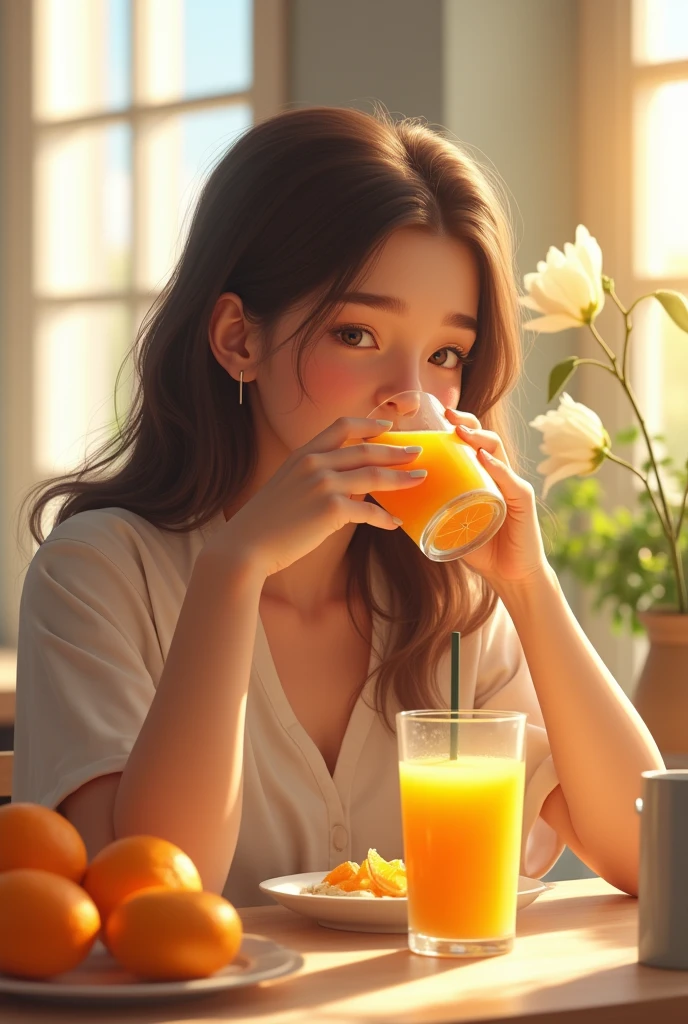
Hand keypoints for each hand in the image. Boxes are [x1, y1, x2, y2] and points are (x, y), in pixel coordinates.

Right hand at [210, 418, 425, 577]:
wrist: (246, 545)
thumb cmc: (266, 523)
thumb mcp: (287, 487)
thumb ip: (314, 479)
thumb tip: (348, 487)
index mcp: (303, 454)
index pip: (342, 426)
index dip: (369, 424)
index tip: (389, 427)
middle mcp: (314, 463)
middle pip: (366, 450)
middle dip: (396, 451)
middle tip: (417, 453)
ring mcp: (323, 484)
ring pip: (374, 476)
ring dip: (401, 478)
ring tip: (419, 479)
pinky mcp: (331, 510)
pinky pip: (369, 511)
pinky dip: (385, 518)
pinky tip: (395, 522)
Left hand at [444, 409, 548, 584]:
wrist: (509, 574)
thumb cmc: (480, 548)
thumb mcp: (451, 525)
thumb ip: (431, 513)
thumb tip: (394, 506)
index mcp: (483, 477)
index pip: (472, 443)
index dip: (457, 426)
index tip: (436, 415)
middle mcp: (500, 475)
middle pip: (485, 439)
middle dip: (466, 423)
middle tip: (447, 414)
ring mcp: (512, 485)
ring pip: (498, 452)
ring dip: (479, 438)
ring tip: (460, 431)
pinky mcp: (523, 501)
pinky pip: (511, 481)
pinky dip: (498, 468)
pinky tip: (485, 460)